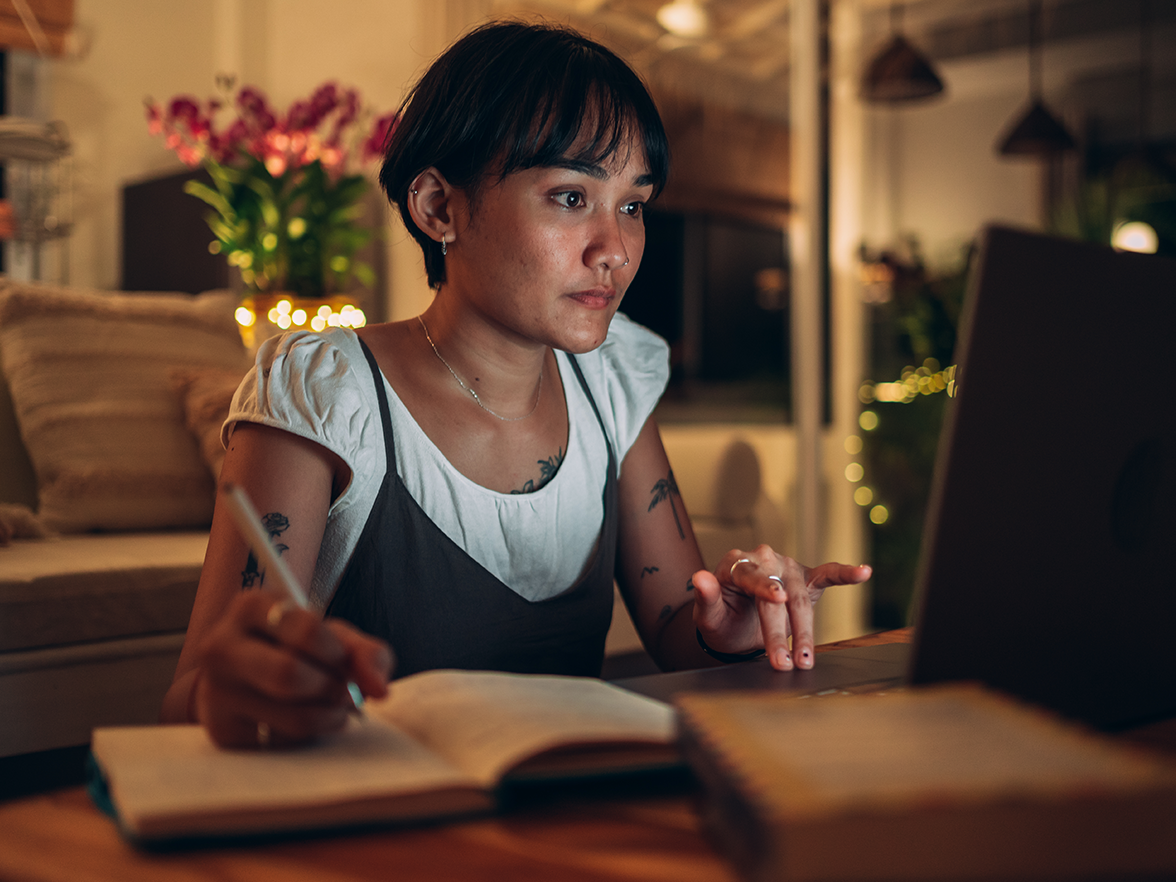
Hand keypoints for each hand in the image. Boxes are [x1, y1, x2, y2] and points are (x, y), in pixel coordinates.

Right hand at [193, 590, 393, 747]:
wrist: (242, 681)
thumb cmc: (292, 650)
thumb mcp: (331, 637)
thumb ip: (365, 653)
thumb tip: (380, 689)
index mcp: (250, 607)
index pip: (305, 630)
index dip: (337, 654)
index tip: (343, 662)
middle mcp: (222, 646)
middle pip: (290, 675)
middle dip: (332, 688)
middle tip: (345, 691)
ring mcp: (217, 692)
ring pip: (293, 716)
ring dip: (330, 716)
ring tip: (334, 706)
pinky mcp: (223, 731)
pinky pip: (283, 741)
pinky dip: (309, 735)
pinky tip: (306, 720)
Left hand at [691, 545, 870, 671]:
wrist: (736, 624)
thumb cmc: (721, 617)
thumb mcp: (708, 615)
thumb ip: (705, 598)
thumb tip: (699, 578)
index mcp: (736, 563)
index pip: (752, 577)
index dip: (764, 588)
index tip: (777, 599)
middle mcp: (764, 559)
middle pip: (779, 595)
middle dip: (782, 632)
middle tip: (785, 663)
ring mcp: (787, 567)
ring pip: (802, 599)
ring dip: (806, 632)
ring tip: (805, 660)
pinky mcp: (806, 578)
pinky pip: (828, 574)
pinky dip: (846, 574)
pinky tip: (864, 572)